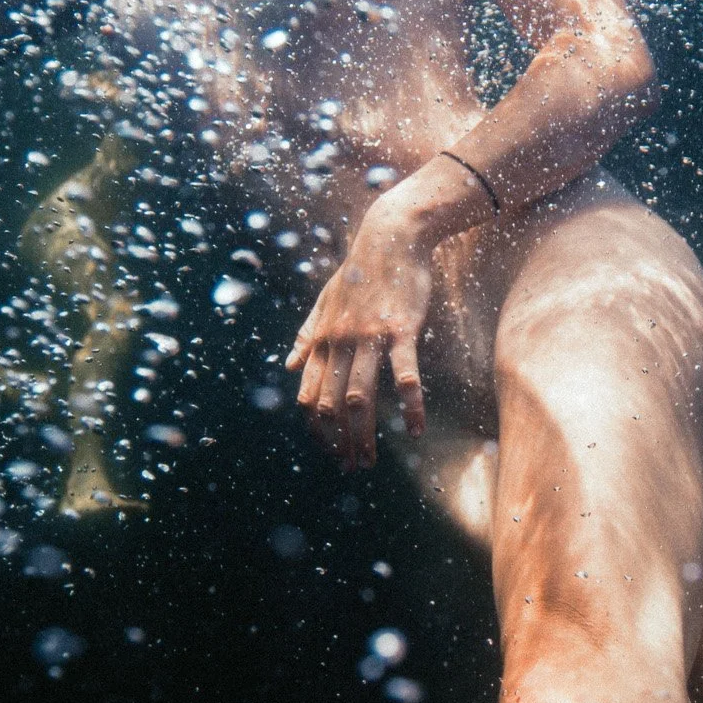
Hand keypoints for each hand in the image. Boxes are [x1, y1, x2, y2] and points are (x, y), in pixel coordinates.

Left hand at [285, 200, 433, 468]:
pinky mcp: (400, 331)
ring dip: (363, 435)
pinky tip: (414, 429)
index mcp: (322, 338)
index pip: (309, 394)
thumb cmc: (361, 269)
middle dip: (337, 441)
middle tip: (350, 467)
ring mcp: (369, 337)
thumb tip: (288, 366)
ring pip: (360, 397)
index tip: (327, 450)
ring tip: (370, 460)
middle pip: (332, 404)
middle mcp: (340, 341)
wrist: (391, 236)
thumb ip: (306, 334)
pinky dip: (409, 406)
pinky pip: (403, 376)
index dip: (315, 428)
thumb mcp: (325, 300)